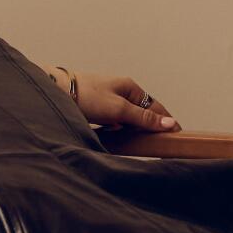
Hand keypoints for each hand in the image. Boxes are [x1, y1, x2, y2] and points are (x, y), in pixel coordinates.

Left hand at [56, 68, 180, 134]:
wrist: (55, 93)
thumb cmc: (86, 96)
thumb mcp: (119, 109)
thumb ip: (144, 119)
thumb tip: (170, 124)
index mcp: (130, 87)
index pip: (156, 107)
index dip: (166, 122)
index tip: (177, 137)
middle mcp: (121, 93)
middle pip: (143, 114)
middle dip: (150, 128)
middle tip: (159, 144)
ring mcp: (109, 101)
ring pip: (129, 120)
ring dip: (134, 131)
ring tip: (142, 145)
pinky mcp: (98, 110)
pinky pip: (116, 123)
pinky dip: (120, 132)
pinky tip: (120, 140)